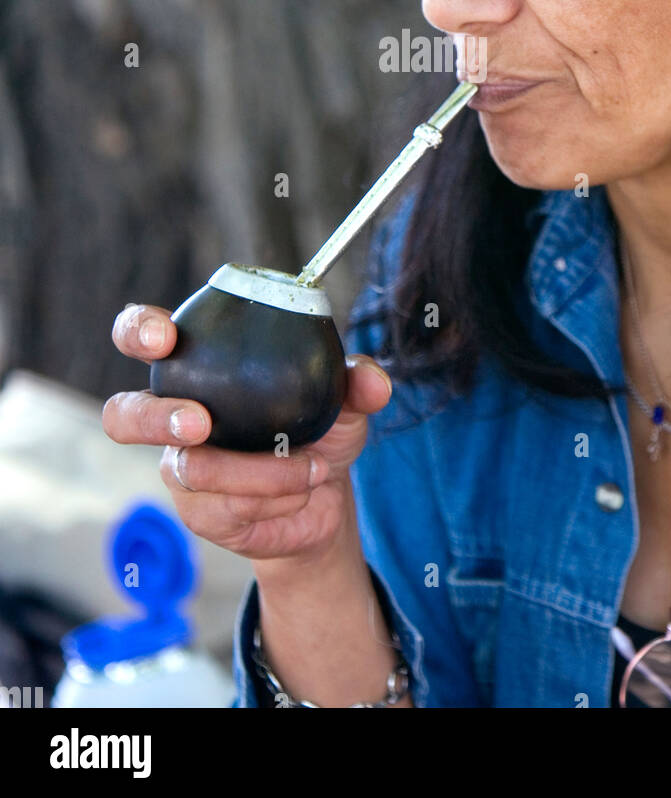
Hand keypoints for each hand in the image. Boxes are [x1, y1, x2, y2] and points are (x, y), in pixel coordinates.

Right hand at [103, 303, 392, 562]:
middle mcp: (175, 415)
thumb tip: (372, 380)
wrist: (328, 497)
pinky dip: (274, 496)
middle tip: (199, 422)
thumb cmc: (320, 428)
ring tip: (309, 467)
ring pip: (192, 470)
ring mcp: (181, 468)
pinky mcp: (198, 513)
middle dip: (154, 417)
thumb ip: (356, 380)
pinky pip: (225, 507)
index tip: (163, 336)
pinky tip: (302, 489)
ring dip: (261, 471)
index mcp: (198, 366)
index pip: (143, 336)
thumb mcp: (345, 398)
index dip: (139, 331)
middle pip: (123, 415)